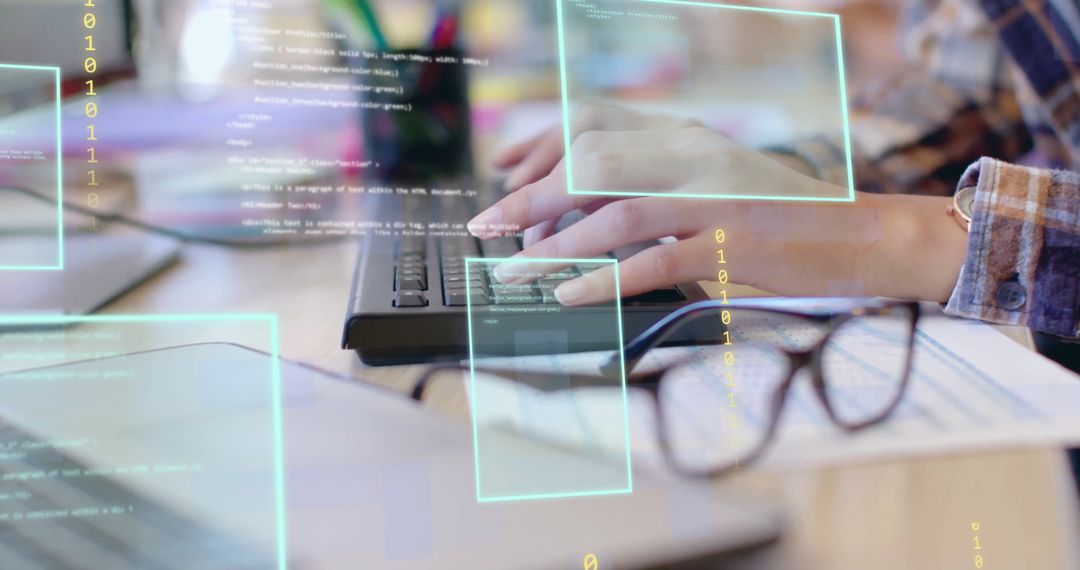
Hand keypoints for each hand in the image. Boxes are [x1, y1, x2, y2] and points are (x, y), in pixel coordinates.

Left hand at [473, 121, 968, 304]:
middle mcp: (693, 157)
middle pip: (592, 164)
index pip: (593, 124)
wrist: (858, 235)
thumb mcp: (710, 183)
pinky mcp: (731, 246)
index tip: (501, 173)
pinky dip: (604, 280)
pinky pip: (652, 262)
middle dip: (531, 196)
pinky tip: (571, 295)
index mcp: (684, 136)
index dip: (538, 146)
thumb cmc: (778, 216)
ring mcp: (714, 199)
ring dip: (557, 244)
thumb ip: (649, 190)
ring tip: (516, 268)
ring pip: (616, 214)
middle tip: (489, 227)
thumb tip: (571, 220)